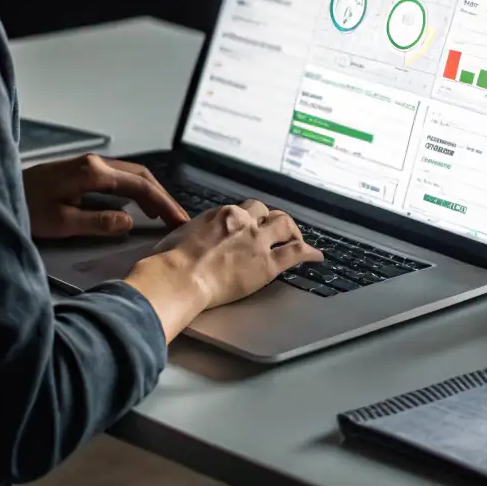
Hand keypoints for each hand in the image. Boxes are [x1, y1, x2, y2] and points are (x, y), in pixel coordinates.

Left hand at [22, 153, 189, 239]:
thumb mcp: (61, 223)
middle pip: (140, 175)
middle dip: (162, 197)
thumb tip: (129, 221)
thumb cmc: (26, 208)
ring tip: (165, 215)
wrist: (0, 193)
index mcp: (92, 173)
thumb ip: (97, 222)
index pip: (139, 186)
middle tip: (178, 219)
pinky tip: (140, 206)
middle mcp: (94, 163)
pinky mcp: (83, 170)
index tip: (179, 220)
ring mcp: (88, 164)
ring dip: (150, 193)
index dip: (163, 203)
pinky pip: (119, 177)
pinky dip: (136, 190)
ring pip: (131, 175)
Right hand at [125, 200, 322, 340]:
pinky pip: (295, 253)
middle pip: (267, 212)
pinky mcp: (266, 265)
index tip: (253, 224)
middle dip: (273, 220)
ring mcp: (256, 242)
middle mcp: (242, 222)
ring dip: (293, 231)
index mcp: (221, 214)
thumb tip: (188, 236)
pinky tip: (315, 256)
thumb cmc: (170, 260)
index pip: (245, 209)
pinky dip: (308, 252)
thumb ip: (193, 232)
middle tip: (278, 230)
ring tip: (298, 239)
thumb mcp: (179, 235)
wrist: (179, 277)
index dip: (252, 217)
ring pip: (285, 226)